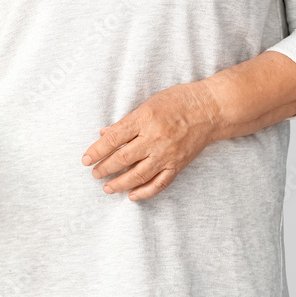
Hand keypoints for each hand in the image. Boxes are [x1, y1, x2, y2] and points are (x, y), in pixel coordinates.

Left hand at [81, 81, 220, 200]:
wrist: (210, 109)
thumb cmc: (178, 101)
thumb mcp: (148, 104)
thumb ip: (127, 121)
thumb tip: (104, 134)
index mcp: (145, 119)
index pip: (113, 139)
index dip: (96, 151)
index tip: (85, 159)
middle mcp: (155, 138)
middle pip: (122, 158)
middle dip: (104, 168)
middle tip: (94, 174)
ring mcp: (167, 154)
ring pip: (138, 175)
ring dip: (119, 183)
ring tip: (107, 188)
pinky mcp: (178, 165)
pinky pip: (159, 183)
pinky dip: (144, 192)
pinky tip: (132, 195)